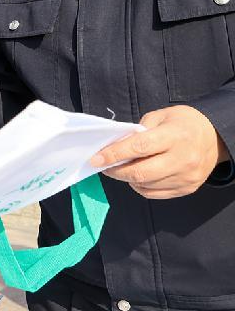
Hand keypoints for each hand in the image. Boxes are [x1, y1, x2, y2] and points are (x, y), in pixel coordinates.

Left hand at [89, 105, 229, 198]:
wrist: (215, 137)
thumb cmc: (182, 123)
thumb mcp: (160, 117)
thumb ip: (137, 131)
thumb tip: (114, 147)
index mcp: (175, 136)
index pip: (139, 148)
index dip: (114, 154)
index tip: (95, 158)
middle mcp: (183, 159)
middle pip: (140, 173)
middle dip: (116, 171)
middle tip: (104, 165)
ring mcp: (186, 177)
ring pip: (145, 185)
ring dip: (127, 179)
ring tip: (122, 168)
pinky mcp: (187, 188)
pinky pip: (154, 193)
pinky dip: (140, 186)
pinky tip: (137, 176)